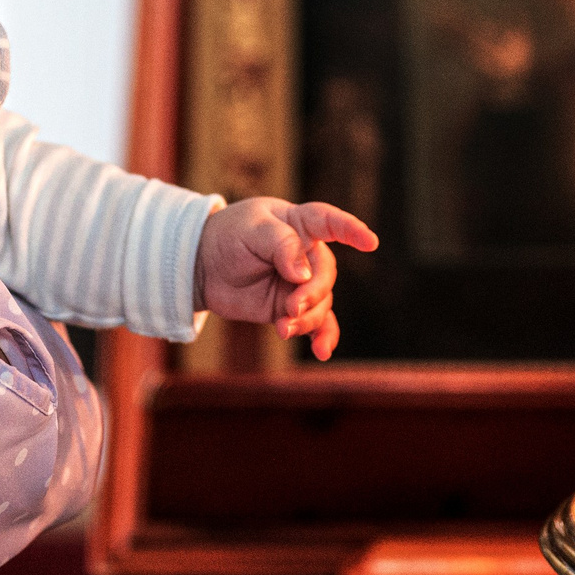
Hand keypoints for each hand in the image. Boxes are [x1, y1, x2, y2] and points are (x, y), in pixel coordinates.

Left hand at [192, 197, 377, 359]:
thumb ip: (281, 245)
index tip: (370, 243)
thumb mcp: (251, 230)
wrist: (203, 265)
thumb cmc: (229, 235)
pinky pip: (316, 323)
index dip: (351, 230)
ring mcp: (301, 283)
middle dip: (312, 293)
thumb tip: (303, 275)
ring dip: (307, 318)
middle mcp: (307, 253)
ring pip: (321, 303)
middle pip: (325, 274)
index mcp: (300, 224)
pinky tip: (322, 352)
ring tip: (283, 327)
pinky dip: (322, 337)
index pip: (330, 223)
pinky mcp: (291, 307)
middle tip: (291, 306)